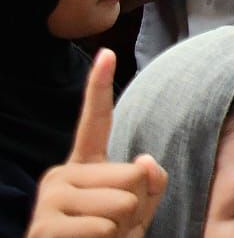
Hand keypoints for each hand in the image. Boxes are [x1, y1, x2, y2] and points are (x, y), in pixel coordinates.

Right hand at [27, 50, 166, 237]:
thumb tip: (143, 160)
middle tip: (111, 228)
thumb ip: (151, 183)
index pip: (95, 122)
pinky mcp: (43, 228)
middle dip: (135, 207)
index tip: (106, 52)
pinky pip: (103, 227)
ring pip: (123, 202)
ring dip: (121, 229)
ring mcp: (48, 200)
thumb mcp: (138, 212)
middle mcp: (60, 176)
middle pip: (132, 175)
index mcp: (83, 167)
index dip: (100, 87)